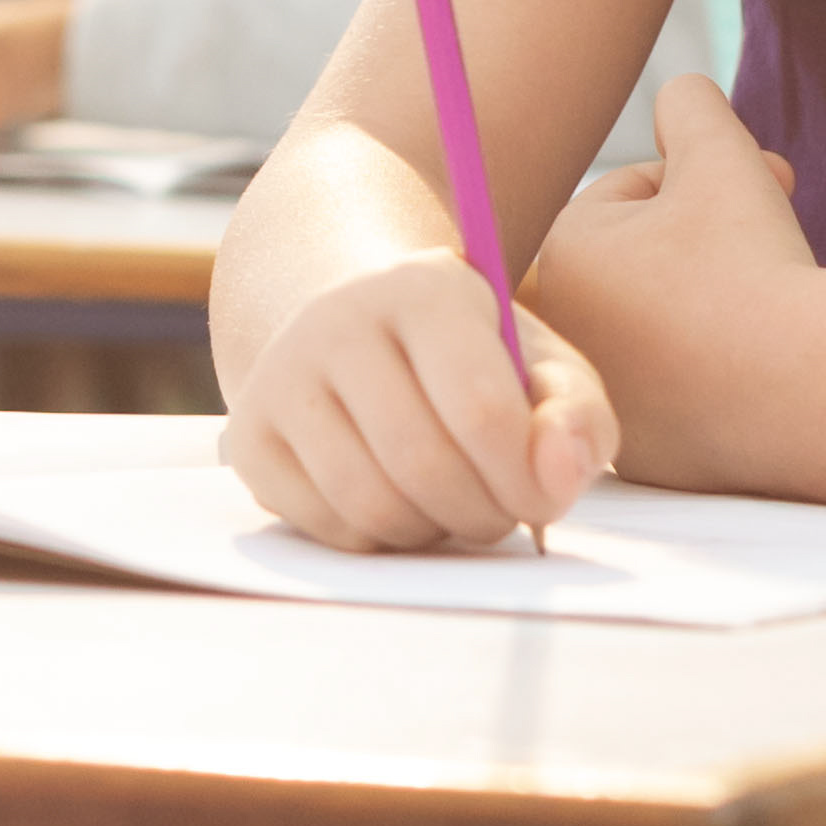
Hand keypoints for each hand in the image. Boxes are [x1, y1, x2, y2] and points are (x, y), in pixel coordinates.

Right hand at [220, 248, 614, 550]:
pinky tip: (401, 501)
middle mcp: (336, 321)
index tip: (544, 496)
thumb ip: (575, 415)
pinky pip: (329, 528)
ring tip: (456, 505)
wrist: (356, 328)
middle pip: (424, 465)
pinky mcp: (250, 437)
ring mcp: (280, 378)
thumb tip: (556, 476)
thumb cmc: (470, 358)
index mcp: (422, 287)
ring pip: (371, 505)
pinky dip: (381, 538)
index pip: (480, 409)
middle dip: (483, 512)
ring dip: (434, 531)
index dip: (525, 476)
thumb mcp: (540, 365)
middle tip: (502, 510)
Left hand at [523, 74, 820, 479]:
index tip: (763, 183)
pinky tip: (764, 362)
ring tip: (773, 296)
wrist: (805, 388)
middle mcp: (564, 335)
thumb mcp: (722, 154)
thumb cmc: (754, 262)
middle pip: (641, 261)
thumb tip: (680, 94)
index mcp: (559, 256)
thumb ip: (691, 106)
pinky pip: (686, 390)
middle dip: (709, 235)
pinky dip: (720, 370)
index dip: (704, 181)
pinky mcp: (648, 456)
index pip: (628, 195)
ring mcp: (603, 400)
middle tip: (775, 231)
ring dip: (713, 299)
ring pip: (662, 324)